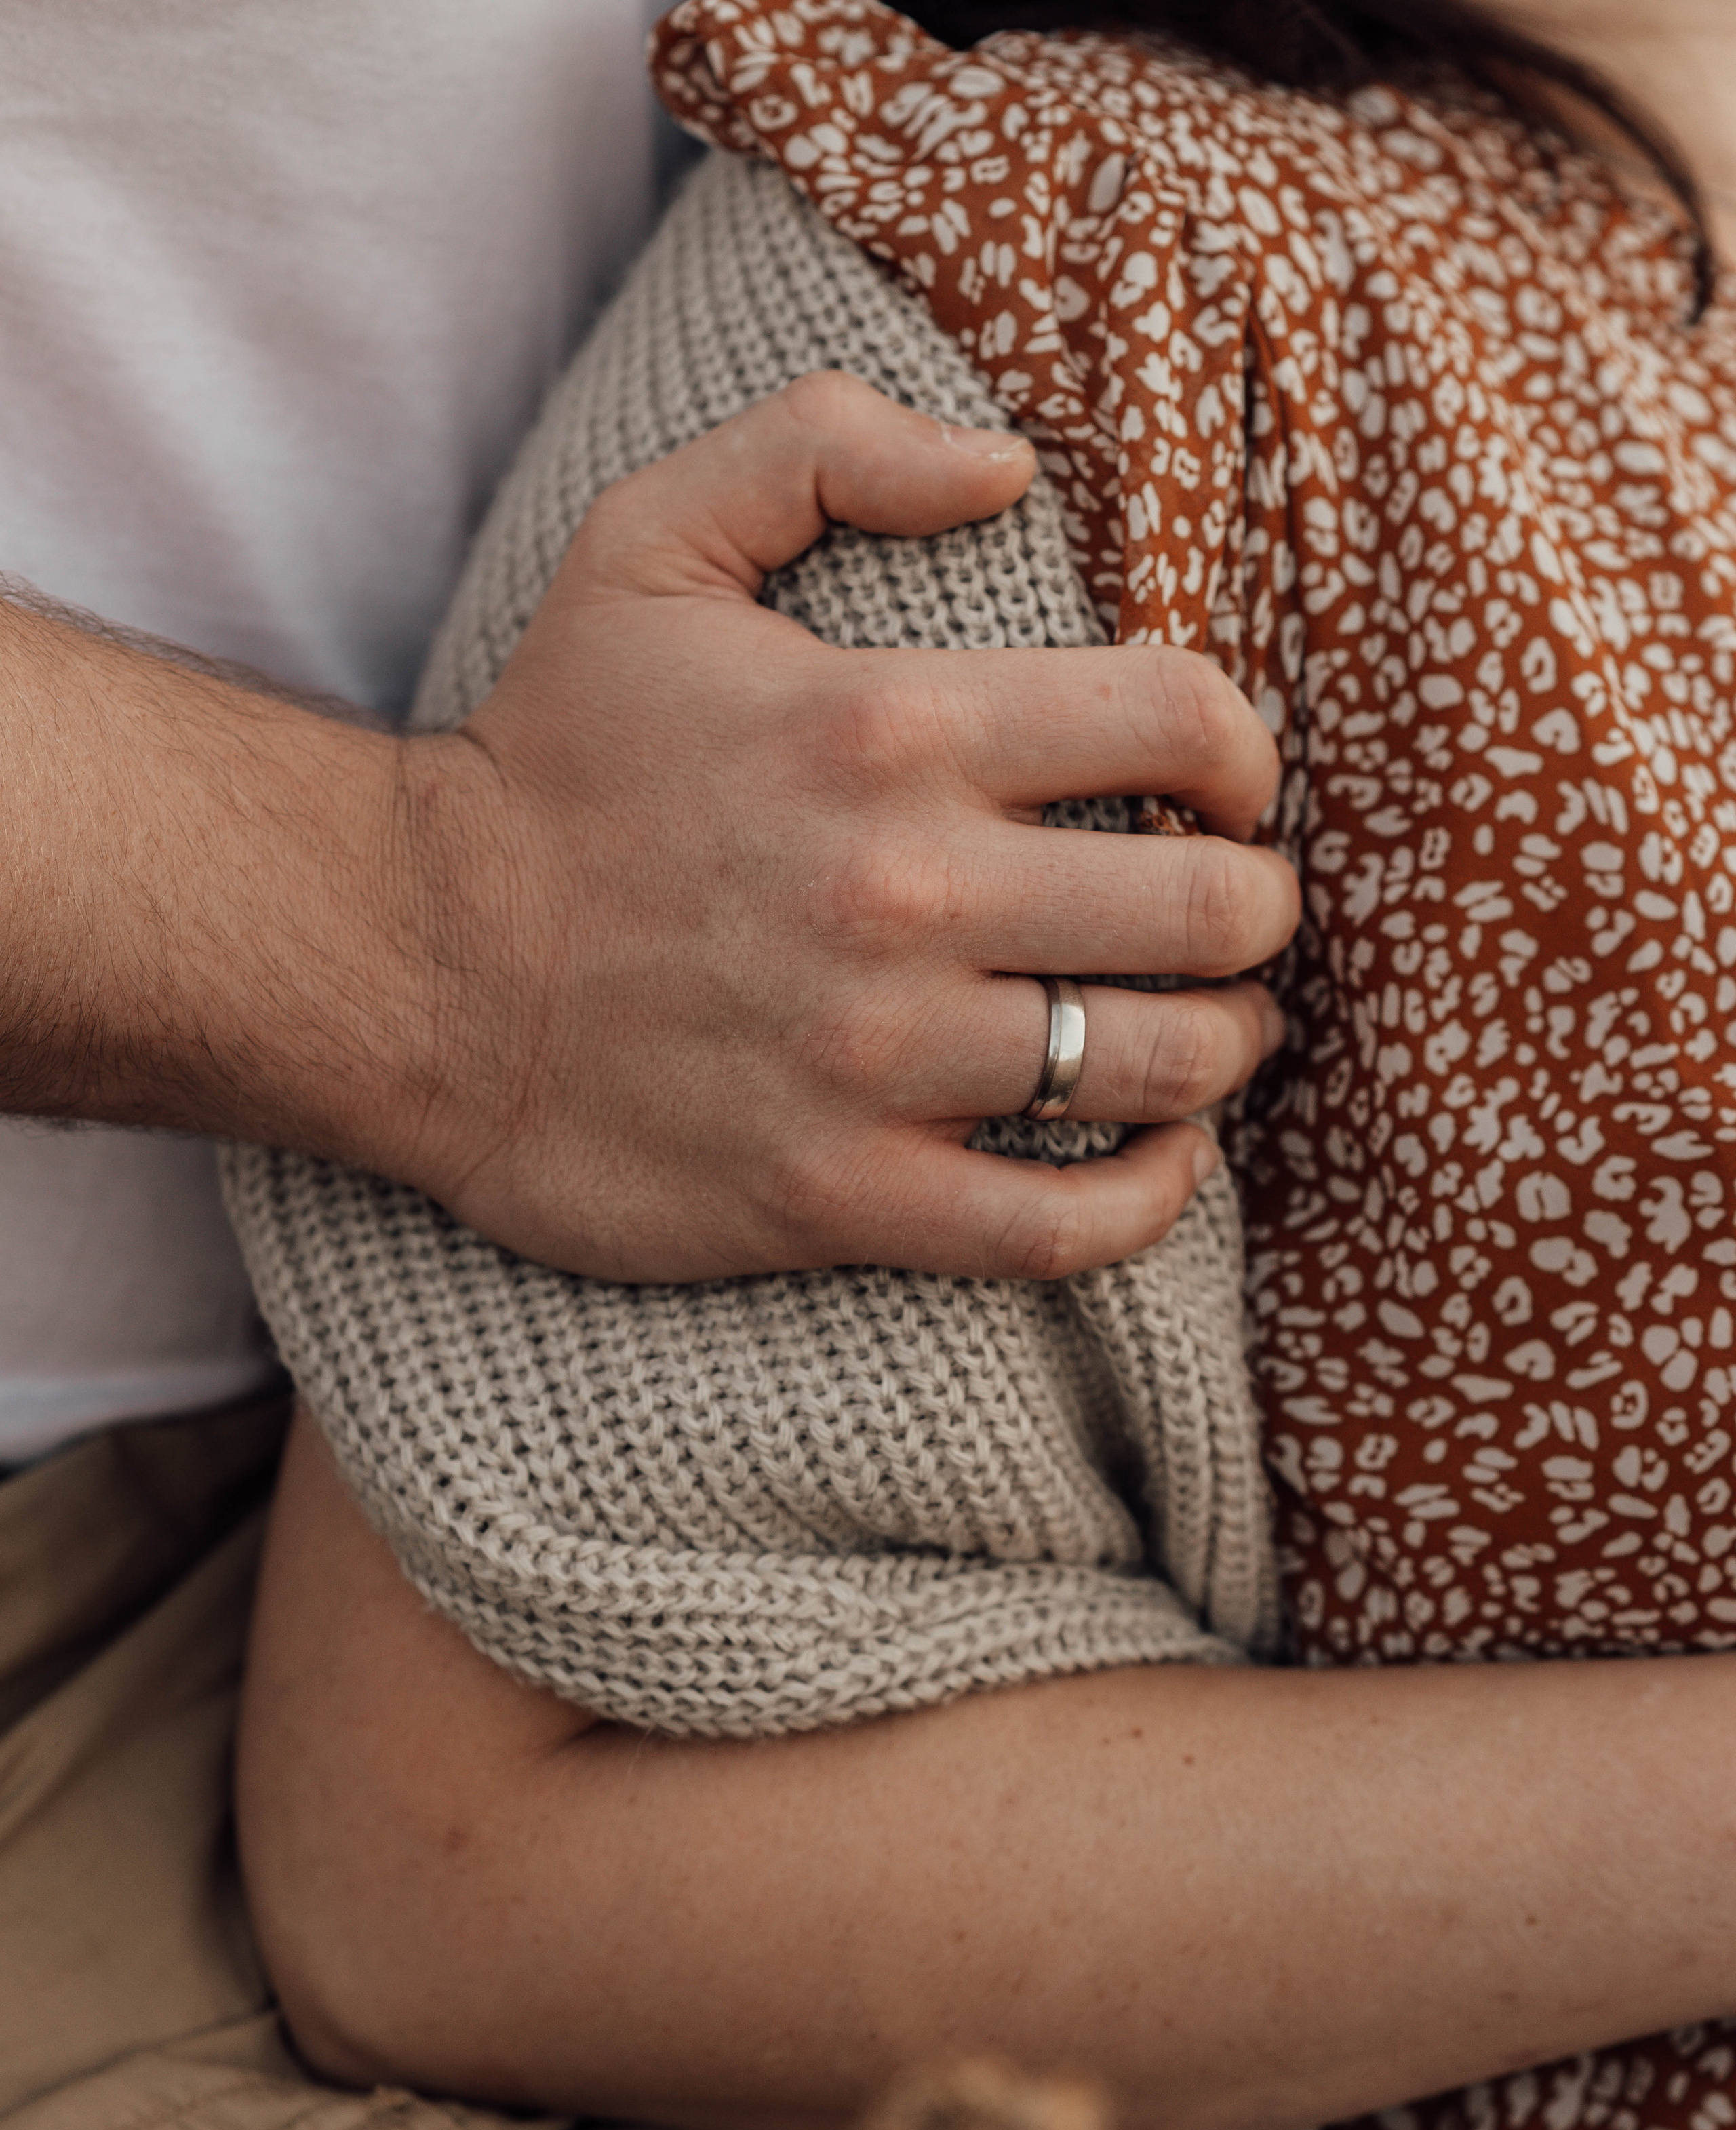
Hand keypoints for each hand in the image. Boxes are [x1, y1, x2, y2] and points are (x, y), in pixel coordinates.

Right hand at [395, 371, 1296, 1279]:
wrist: (408, 969)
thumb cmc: (546, 761)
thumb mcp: (648, 541)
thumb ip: (823, 444)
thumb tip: (1008, 466)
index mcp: (891, 728)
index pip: (1184, 721)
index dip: (1246, 756)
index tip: (1226, 789)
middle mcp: (909, 897)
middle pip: (1211, 912)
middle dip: (1256, 913)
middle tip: (1229, 919)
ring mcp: (881, 1063)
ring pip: (1163, 1067)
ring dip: (1223, 1049)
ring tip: (1209, 1033)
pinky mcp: (841, 1194)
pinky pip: (1066, 1227)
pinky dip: (1149, 1199)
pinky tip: (1159, 1158)